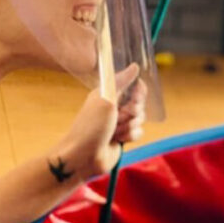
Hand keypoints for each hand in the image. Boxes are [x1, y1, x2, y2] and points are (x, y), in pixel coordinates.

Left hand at [52, 64, 145, 181]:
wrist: (84, 156)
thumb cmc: (90, 126)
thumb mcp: (106, 99)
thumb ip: (121, 81)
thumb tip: (135, 66)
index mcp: (109, 93)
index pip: (134, 85)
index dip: (138, 93)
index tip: (133, 99)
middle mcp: (115, 106)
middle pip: (140, 104)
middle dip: (133, 112)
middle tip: (119, 117)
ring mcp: (119, 122)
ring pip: (140, 119)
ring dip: (130, 126)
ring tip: (115, 131)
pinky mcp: (123, 136)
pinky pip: (138, 133)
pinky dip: (130, 136)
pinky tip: (118, 140)